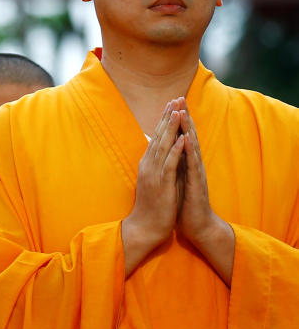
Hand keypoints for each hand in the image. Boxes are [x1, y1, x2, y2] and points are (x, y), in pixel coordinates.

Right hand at [121, 100, 184, 276]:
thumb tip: (165, 153)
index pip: (156, 138)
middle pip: (159, 137)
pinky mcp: (161, 185)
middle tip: (175, 100)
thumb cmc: (152, 207)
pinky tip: (183, 139)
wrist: (145, 228)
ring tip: (179, 112)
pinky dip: (176, 150)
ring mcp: (154, 175)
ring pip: (163, 147)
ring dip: (172, 128)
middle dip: (168, 118)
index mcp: (147, 165)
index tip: (171, 105)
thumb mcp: (155, 182)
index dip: (164, 121)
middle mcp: (148, 166)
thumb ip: (160, 166)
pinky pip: (170, 164)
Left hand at [176, 111, 234, 283]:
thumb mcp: (175, 180)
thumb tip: (166, 151)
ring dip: (188, 129)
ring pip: (192, 147)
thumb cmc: (184, 203)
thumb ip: (173, 165)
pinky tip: (186, 139)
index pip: (180, 138)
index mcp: (185, 164)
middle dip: (183, 118)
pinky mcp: (196, 184)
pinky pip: (192, 165)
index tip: (170, 103)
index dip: (176, 121)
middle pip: (188, 137)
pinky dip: (189, 150)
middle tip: (179, 98)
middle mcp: (192, 165)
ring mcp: (195, 173)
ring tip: (184, 112)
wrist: (196, 226)